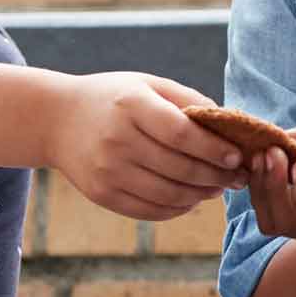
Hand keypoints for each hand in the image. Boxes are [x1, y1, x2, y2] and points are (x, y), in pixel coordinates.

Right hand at [47, 73, 246, 221]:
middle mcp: (117, 140)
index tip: (237, 156)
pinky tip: (192, 198)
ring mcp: (107, 171)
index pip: (181, 134)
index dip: (213, 149)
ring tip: (218, 187)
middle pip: (179, 168)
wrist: (56, 120)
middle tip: (238, 177)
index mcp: (131, 105)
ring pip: (168, 195)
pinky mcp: (101, 194)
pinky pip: (150, 211)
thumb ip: (187, 100)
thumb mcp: (147, 85)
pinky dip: (178, 209)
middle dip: (216, 176)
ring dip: (202, 195)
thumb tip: (230, 124)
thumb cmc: (113, 98)